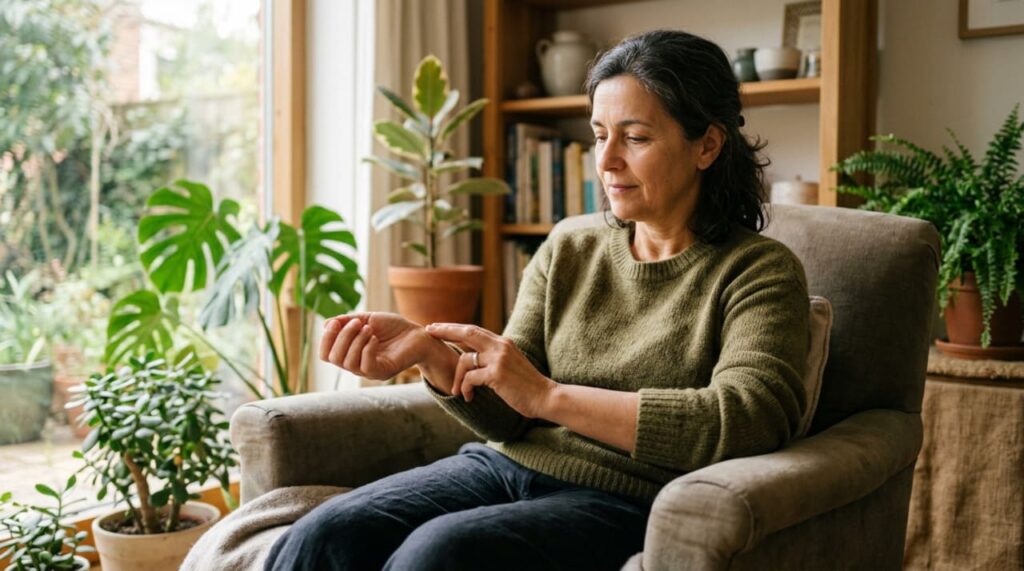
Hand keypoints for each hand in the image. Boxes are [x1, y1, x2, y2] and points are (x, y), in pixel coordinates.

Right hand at [320, 312, 426, 379]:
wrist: (418, 334)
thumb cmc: (393, 327)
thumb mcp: (367, 319)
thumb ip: (347, 321)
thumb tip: (325, 324)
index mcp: (350, 353)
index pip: (326, 354)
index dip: (326, 339)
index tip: (335, 322)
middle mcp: (356, 365)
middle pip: (334, 358)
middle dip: (342, 337)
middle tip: (357, 323)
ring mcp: (369, 371)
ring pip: (348, 363)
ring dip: (356, 341)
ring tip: (369, 328)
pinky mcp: (383, 372)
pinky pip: (366, 366)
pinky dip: (367, 349)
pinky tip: (375, 338)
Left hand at [424, 323, 557, 418]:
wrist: (545, 397)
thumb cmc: (526, 386)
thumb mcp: (510, 365)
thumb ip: (494, 357)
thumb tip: (474, 359)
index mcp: (503, 343)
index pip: (474, 330)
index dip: (455, 328)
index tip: (438, 326)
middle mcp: (501, 346)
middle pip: (467, 332)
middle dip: (445, 330)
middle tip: (428, 330)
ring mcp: (499, 359)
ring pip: (465, 360)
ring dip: (457, 378)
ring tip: (458, 392)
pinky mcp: (497, 374)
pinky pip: (470, 378)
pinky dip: (465, 388)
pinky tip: (469, 397)